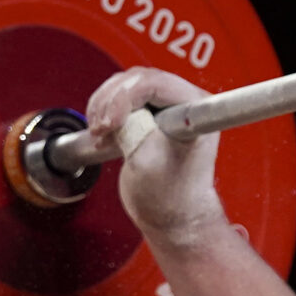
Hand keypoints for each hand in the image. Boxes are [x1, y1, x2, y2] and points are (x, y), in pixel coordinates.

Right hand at [81, 67, 228, 247]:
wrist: (173, 215)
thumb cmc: (172, 197)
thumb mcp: (146, 163)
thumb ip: (133, 129)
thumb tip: (117, 109)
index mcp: (196, 112)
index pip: (154, 83)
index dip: (126, 98)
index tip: (112, 124)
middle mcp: (186, 103)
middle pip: (139, 79)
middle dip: (111, 102)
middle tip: (101, 129)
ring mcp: (169, 107)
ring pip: (127, 85)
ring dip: (104, 105)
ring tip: (99, 133)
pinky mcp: (152, 114)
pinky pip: (122, 97)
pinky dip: (105, 110)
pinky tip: (102, 132)